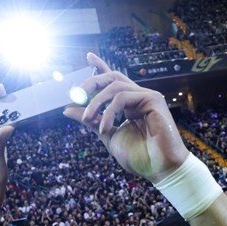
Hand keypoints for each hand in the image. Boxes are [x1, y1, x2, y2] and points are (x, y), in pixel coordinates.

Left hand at [64, 53, 188, 182]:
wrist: (159, 169)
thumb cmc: (139, 157)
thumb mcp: (108, 136)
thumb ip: (91, 121)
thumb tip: (68, 108)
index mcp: (129, 105)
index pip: (113, 82)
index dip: (101, 67)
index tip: (88, 57)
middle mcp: (138, 98)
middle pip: (112, 77)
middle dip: (92, 82)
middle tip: (77, 94)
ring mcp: (146, 97)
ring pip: (114, 86)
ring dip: (96, 102)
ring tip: (89, 119)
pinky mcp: (153, 99)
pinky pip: (123, 96)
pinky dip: (109, 110)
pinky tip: (106, 126)